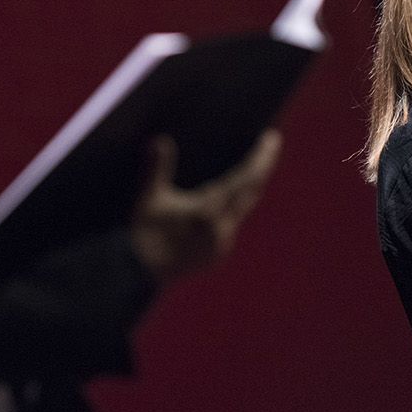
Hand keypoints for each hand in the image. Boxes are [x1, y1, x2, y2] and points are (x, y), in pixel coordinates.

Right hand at [129, 130, 281, 282]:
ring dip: (250, 187)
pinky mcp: (217, 255)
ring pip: (244, 209)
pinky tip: (235, 197)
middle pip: (251, 192)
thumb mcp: (149, 198)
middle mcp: (222, 228)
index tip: (272, 138)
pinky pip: (233, 225)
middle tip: (271, 144)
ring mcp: (222, 244)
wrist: (139, 274)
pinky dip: (236, 206)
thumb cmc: (144, 232)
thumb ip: (157, 168)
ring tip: (256, 166)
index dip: (261, 158)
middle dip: (262, 167)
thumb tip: (160, 140)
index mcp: (208, 211)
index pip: (245, 180)